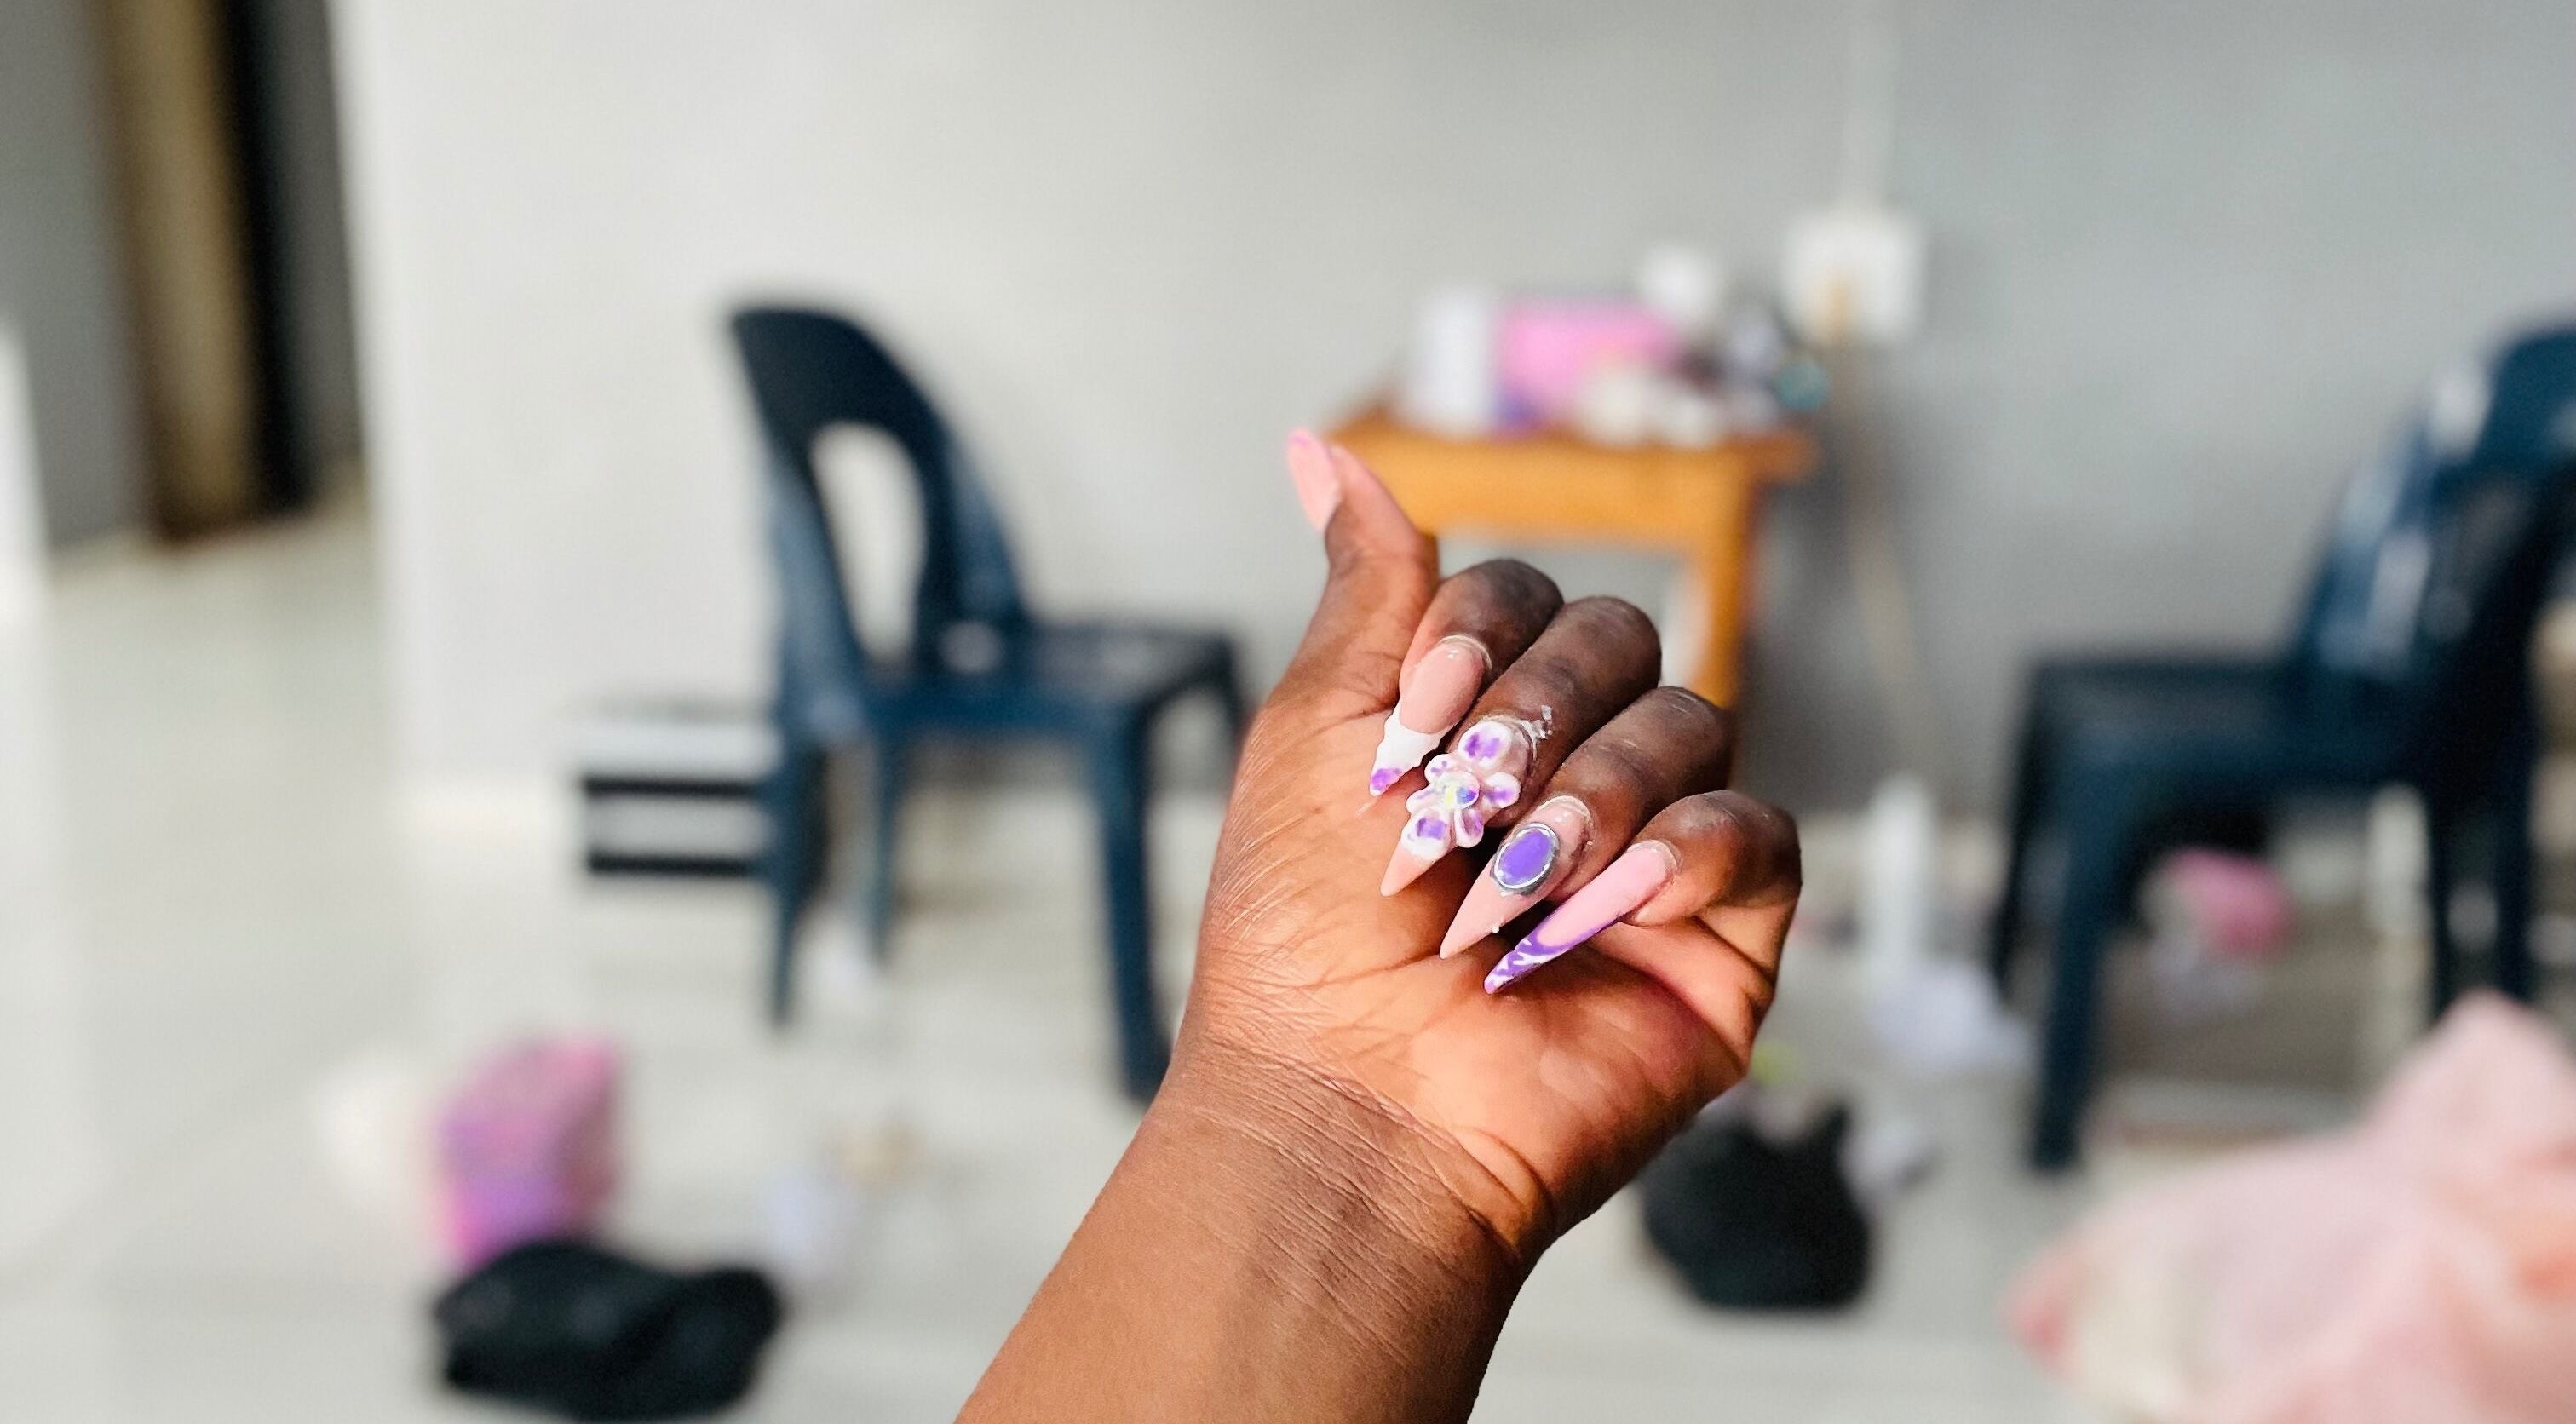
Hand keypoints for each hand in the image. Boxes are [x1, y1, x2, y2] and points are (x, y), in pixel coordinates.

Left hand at [1175, 434, 1801, 1264]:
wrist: (1355, 1101)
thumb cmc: (1308, 931)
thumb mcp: (1315, 729)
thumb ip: (1364, 588)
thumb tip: (1319, 448)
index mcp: (1475, 718)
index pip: (1529, 591)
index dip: (1478, 631)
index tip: (1410, 718)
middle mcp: (1570, 771)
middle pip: (1621, 638)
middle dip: (1532, 717)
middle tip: (1456, 813)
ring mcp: (1650, 852)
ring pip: (1693, 725)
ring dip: (1591, 798)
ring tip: (1509, 891)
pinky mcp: (1720, 936)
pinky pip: (1755, 833)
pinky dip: (1676, 861)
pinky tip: (1598, 916)